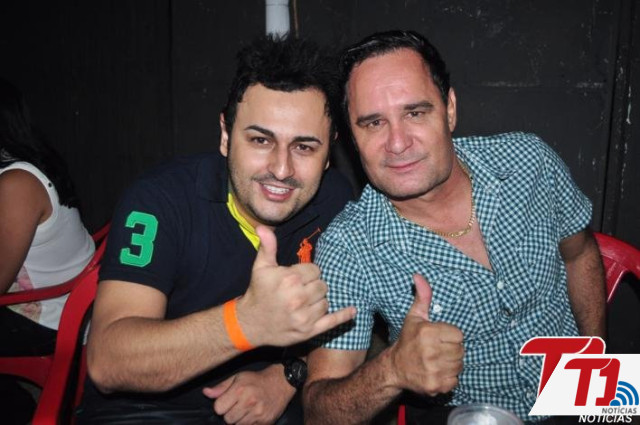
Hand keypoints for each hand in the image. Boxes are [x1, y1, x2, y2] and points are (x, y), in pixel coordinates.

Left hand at [202, 365, 293, 424]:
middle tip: (239, 405)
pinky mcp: (265, 422)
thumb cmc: (257, 380)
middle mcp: (249, 402)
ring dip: (240, 419)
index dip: (222, 405)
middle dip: (231, 413)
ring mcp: (258, 413)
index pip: (218, 408)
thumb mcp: (238, 377)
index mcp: (239, 390)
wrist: (281, 383)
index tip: (228, 401)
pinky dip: (249, 423)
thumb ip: (221, 387)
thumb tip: (206, 393)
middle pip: (227, 419)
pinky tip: (254, 414)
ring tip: (247, 409)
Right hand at [237, 226, 355, 346]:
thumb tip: (263, 227)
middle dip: (313, 287)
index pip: (315, 270)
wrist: (250, 323)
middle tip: (300, 292)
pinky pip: (332, 321)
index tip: (298, 279)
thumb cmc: (258, 292)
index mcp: (289, 279)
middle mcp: (298, 297)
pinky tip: (353, 310)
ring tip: (303, 303)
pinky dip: (344, 316)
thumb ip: (267, 247)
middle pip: (322, 285)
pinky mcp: (309, 331)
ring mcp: (304, 316)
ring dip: (318, 301)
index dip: (307, 273)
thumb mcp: (261, 268)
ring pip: (326, 301)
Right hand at [388, 274, 463, 395]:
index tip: (440, 338)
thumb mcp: (414, 317)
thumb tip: (418, 276)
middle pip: (460, 351)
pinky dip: (448, 378)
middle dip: (452, 350)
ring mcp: (433, 370)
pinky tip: (437, 372)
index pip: (459, 335)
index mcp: (428, 332)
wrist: (395, 368)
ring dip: (451, 364)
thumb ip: (422, 297)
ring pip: (459, 366)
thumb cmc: (408, 340)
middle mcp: (431, 352)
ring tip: (438, 361)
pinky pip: (454, 380)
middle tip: (438, 350)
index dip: (451, 336)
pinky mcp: (435, 385)